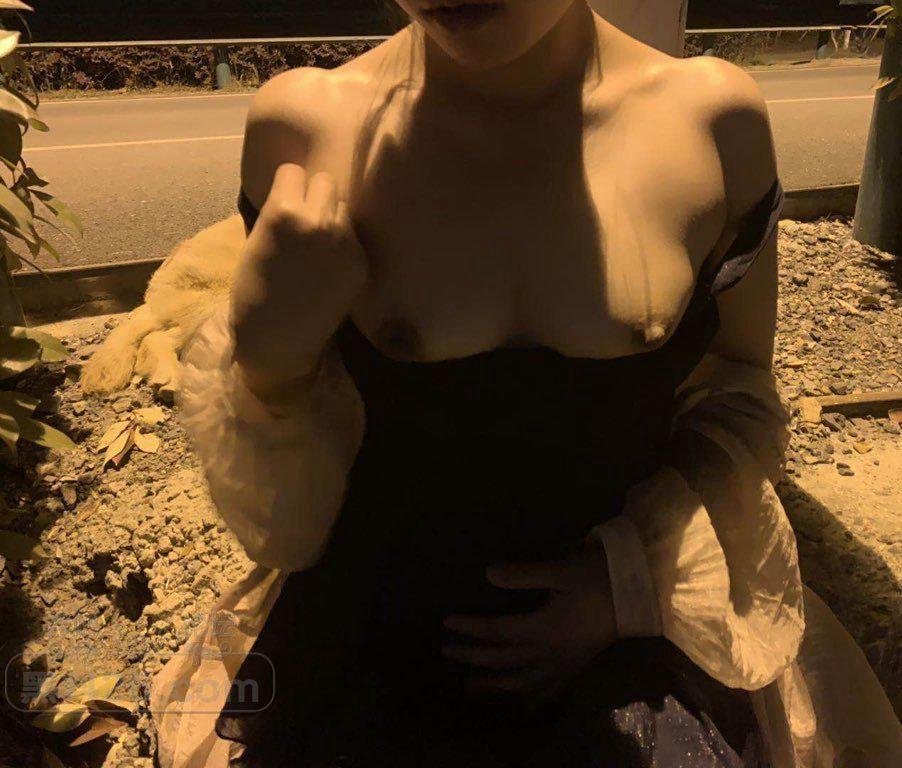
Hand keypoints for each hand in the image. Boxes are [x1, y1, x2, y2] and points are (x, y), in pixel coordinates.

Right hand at [230, 163, 367, 393]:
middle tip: (303, 220)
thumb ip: (280, 211)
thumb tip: (298, 189)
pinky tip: (327, 267)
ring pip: (342, 208)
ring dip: (331, 218)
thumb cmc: (253, 290)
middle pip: (325, 182)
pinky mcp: (360, 263)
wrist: (277, 339)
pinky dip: (342, 245)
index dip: (287, 187)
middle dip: (313, 196)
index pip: (294, 170)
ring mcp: (345, 243)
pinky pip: (353, 237)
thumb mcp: (257, 239)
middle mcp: (319, 221)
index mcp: (284, 211)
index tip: (283, 204)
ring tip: (316, 246)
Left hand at [442, 545, 616, 697]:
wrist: (640, 592)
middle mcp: (551, 653)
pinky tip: (522, 702)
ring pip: (522, 681)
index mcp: (545, 629)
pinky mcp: (577, 665)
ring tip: (470, 686)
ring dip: (494, 684)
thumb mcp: (561, 570)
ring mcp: (565, 664)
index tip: (447, 622)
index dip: (471, 628)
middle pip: (504, 659)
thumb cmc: (600, 576)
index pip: (498, 631)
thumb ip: (523, 574)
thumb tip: (487, 574)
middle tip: (446, 652)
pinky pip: (548, 689)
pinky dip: (530, 696)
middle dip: (473, 657)